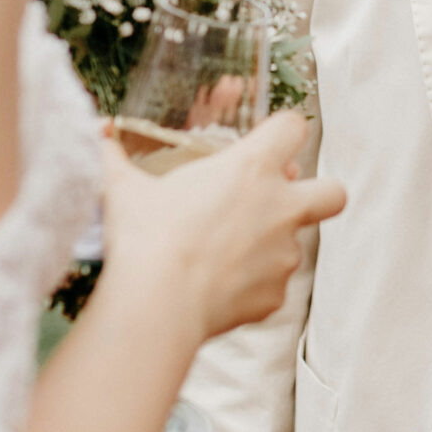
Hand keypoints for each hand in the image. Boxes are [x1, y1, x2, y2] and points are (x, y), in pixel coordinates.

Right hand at [99, 111, 344, 344]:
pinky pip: (272, 286)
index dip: (285, 131)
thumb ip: (113, 158)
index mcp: (251, 168)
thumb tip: (97, 133)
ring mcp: (283, 254)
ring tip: (224, 255)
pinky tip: (218, 289)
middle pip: (334, 192)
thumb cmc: (144, 238)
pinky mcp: (276, 295)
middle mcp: (280, 208)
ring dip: (272, 245)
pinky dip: (253, 287)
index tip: (270, 142)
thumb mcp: (122, 189)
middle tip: (282, 202)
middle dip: (319, 194)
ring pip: (298, 244)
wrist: (157, 304)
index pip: (294, 127)